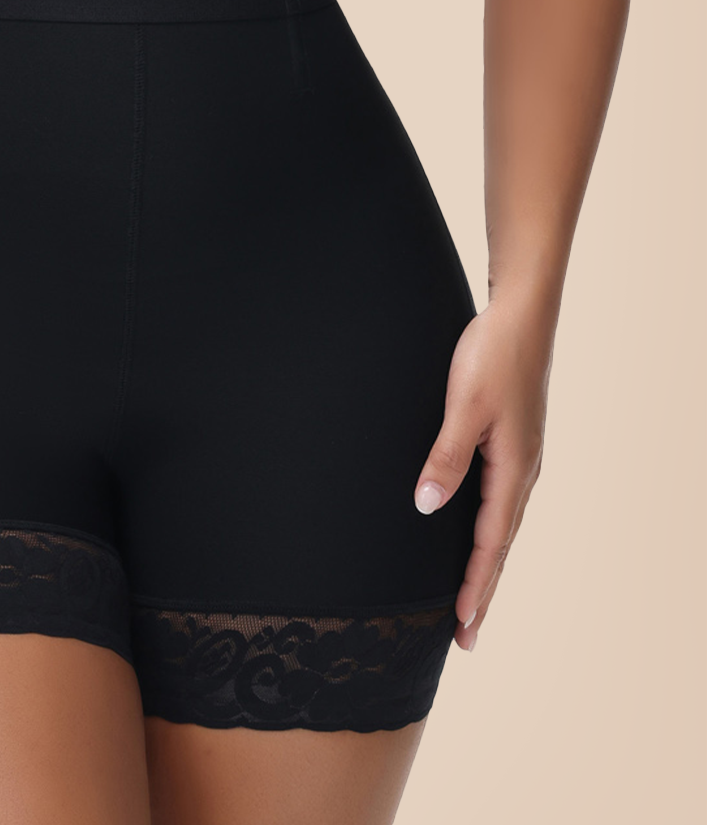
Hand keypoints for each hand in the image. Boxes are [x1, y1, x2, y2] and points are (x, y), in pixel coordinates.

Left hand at [413, 294, 552, 650]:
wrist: (520, 313)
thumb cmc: (492, 354)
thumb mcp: (463, 406)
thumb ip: (446, 457)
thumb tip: (427, 506)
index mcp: (514, 469)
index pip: (491, 543)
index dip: (474, 586)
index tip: (461, 626)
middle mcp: (523, 470)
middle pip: (501, 544)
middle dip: (482, 590)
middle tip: (467, 637)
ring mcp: (520, 457)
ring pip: (502, 524)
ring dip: (485, 564)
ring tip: (470, 599)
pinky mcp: (513, 442)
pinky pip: (500, 501)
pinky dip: (488, 531)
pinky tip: (476, 534)